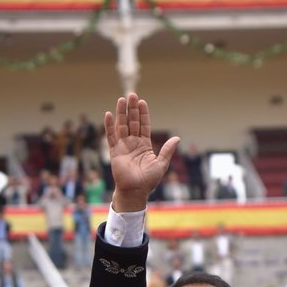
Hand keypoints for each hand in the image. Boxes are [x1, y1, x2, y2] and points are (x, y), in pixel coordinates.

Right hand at [105, 93, 179, 212]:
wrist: (136, 191)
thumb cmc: (149, 180)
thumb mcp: (161, 163)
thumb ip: (167, 150)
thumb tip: (177, 139)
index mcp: (144, 144)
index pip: (143, 125)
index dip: (143, 113)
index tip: (142, 102)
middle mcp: (133, 143)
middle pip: (132, 122)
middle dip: (132, 109)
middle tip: (131, 95)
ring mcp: (123, 146)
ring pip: (121, 125)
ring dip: (121, 113)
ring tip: (121, 100)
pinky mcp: (114, 151)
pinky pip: (111, 136)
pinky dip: (109, 126)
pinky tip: (109, 114)